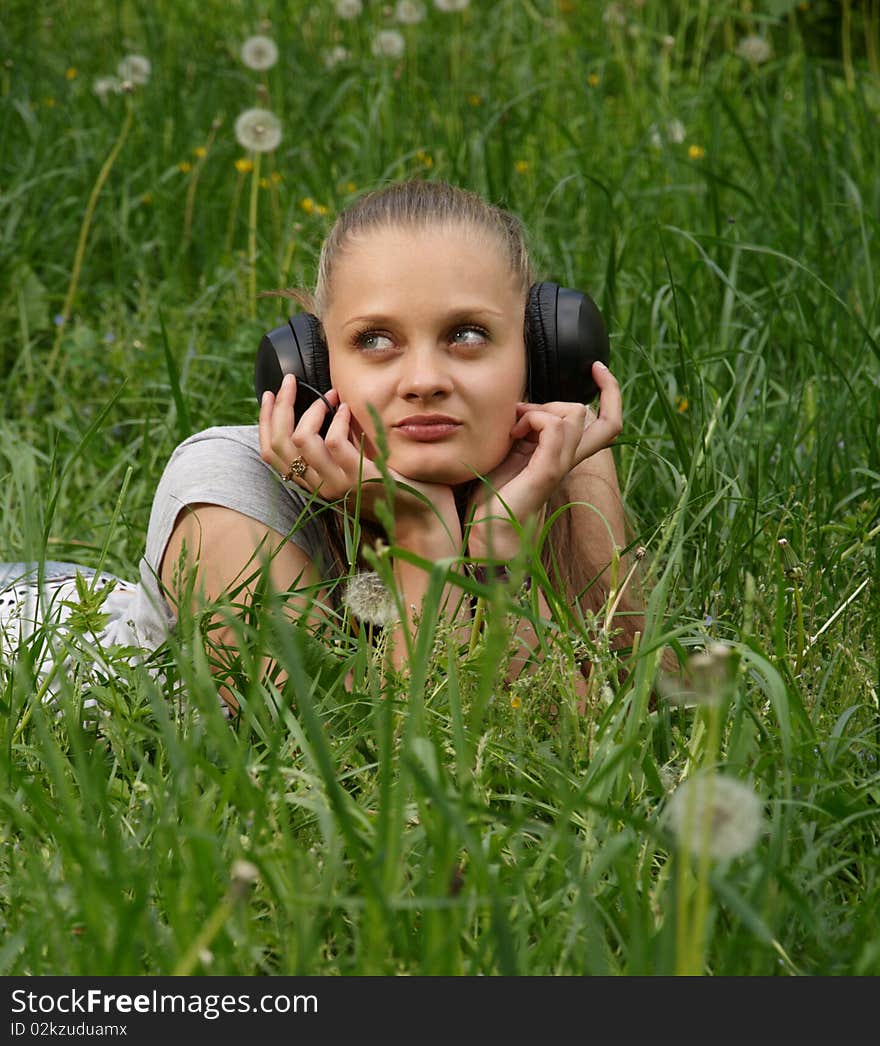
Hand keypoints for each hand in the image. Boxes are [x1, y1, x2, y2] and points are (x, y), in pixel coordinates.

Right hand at [259, 374, 461, 550]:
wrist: (422, 518)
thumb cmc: (393, 488)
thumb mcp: (354, 463)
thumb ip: (336, 444)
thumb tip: (324, 405)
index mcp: (313, 485)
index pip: (270, 454)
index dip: (266, 421)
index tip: (270, 394)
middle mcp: (318, 488)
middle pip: (280, 444)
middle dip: (281, 406)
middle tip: (291, 381)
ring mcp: (337, 485)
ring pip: (302, 440)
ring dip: (313, 409)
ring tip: (332, 395)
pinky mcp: (358, 478)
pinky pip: (335, 442)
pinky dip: (338, 419)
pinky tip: (348, 409)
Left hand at [466, 360, 621, 559]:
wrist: (485, 533)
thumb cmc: (491, 495)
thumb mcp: (510, 451)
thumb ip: (525, 429)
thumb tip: (522, 404)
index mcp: (563, 455)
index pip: (607, 421)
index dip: (611, 391)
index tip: (596, 366)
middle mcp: (569, 460)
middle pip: (593, 414)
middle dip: (554, 400)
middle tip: (519, 418)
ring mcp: (560, 466)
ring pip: (575, 414)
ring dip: (540, 409)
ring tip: (514, 428)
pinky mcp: (547, 472)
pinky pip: (554, 428)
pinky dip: (533, 419)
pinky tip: (513, 435)